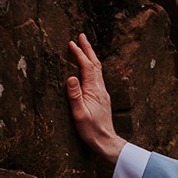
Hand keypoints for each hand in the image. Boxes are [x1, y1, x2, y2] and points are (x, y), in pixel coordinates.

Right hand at [66, 32, 125, 163]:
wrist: (106, 141)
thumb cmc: (91, 130)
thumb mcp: (79, 113)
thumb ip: (75, 95)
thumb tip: (71, 77)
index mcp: (94, 90)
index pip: (87, 67)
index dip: (79, 54)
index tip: (71, 43)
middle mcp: (100, 89)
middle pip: (95, 64)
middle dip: (88, 49)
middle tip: (81, 36)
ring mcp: (102, 92)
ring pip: (97, 70)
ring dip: (91, 56)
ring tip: (84, 47)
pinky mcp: (102, 97)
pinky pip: (97, 76)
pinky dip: (92, 66)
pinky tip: (89, 67)